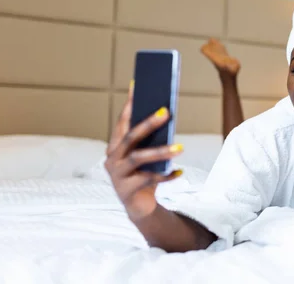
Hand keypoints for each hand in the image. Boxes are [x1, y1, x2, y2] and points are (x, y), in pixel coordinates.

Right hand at [104, 81, 183, 220]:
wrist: (139, 206)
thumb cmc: (144, 174)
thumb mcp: (146, 155)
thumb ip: (151, 140)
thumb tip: (165, 115)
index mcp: (115, 146)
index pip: (122, 122)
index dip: (130, 105)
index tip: (138, 87)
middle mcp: (112, 158)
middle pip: (130, 137)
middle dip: (148, 123)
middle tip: (166, 112)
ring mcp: (117, 175)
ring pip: (138, 158)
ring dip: (160, 152)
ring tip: (180, 147)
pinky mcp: (127, 191)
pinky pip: (150, 180)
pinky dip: (166, 176)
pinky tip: (180, 172)